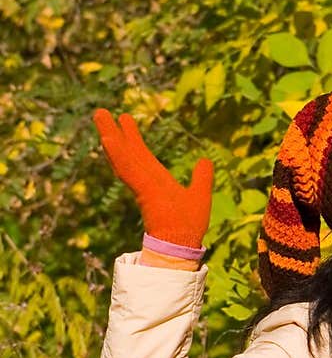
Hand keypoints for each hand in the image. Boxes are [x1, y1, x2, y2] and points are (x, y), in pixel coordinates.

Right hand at [93, 109, 213, 247]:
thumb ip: (202, 177)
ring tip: (100, 115)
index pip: (141, 154)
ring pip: (122, 156)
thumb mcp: (199, 194)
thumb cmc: (189, 226)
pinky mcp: (142, 190)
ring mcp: (141, 184)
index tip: (125, 118)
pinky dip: (117, 155)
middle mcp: (145, 179)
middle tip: (100, 112)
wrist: (182, 245)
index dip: (132, 137)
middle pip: (127, 151)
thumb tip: (205, 161)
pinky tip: (107, 139)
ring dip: (110, 136)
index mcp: (156, 179)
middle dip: (114, 131)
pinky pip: (127, 170)